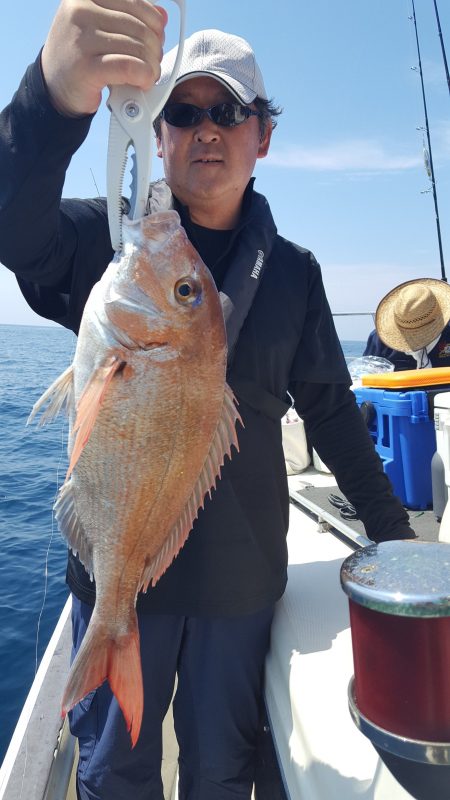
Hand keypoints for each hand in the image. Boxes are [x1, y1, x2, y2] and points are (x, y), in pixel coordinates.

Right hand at [41, 0, 166, 116]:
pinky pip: (130, 67)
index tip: (155, 36)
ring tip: (147, 74)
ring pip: (138, 48)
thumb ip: (130, 18)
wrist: (54, 86)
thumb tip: (162, 15)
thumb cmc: (81, 55)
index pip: (135, 2)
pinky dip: (144, 76)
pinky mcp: (86, 68)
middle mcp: (80, 11)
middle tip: (152, 62)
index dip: (153, 22)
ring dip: (152, 66)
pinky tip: (143, 81)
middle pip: (140, 27)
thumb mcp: (102, 28)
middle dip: (155, 48)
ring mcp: (81, 39)